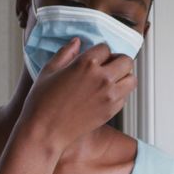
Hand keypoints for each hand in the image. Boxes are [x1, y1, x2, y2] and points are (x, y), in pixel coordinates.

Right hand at [18, 38, 136, 151]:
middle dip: (117, 61)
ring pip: (131, 79)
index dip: (99, 52)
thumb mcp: (49, 70)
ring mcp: (109, 95)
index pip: (106, 47)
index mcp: (86, 63)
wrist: (45, 131)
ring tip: (110, 80)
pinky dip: (119, 93)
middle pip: (126, 60)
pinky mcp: (111, 111)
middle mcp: (102, 78)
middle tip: (106, 66)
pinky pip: (125, 96)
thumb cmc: (42, 101)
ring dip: (123, 77)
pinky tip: (105, 95)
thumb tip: (77, 42)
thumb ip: (65, 53)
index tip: (93, 58)